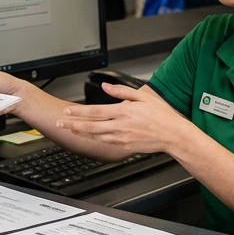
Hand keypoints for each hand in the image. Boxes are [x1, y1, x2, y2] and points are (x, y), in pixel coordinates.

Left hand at [55, 84, 192, 154]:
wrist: (174, 135)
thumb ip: (121, 92)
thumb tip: (105, 87)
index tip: (67, 111)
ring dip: (80, 133)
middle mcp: (120, 126)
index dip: (78, 112)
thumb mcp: (143, 96)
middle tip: (59, 124)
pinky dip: (94, 139)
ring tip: (69, 129)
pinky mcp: (125, 146)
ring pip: (95, 136)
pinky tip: (87, 136)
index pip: (95, 112)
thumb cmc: (161, 115)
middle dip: (72, 125)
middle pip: (90, 126)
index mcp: (123, 112)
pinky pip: (105, 143)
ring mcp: (121, 138)